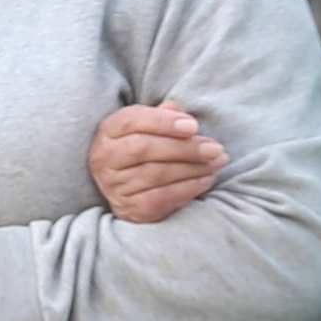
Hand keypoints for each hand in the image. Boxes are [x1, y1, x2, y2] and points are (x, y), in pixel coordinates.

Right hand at [90, 102, 222, 224]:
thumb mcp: (149, 126)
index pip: (132, 121)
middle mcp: (104, 158)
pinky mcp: (129, 208)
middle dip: (184, 147)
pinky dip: (188, 188)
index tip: (193, 126)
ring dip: (192, 168)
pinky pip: (161, 198)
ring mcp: (113, 186)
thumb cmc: (145, 148)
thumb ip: (163, 115)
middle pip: (144, 149)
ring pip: (155, 174)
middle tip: (214, 148)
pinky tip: (206, 180)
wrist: (129, 188)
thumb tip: (179, 112)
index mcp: (108, 131)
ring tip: (216, 162)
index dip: (164, 122)